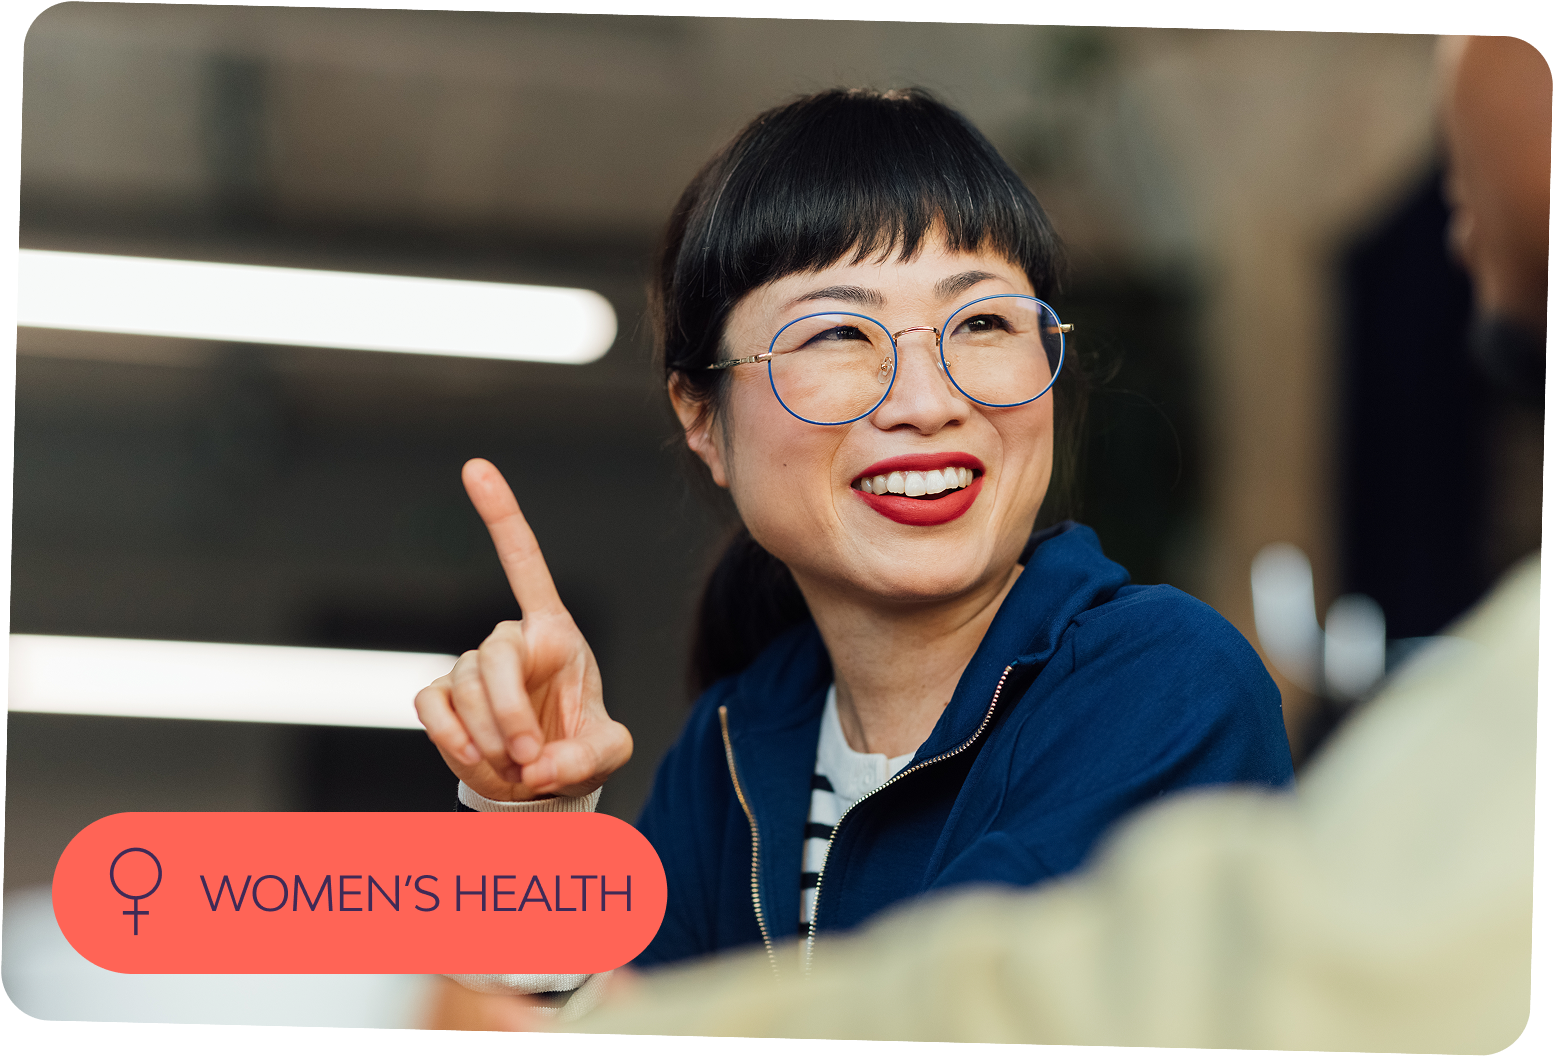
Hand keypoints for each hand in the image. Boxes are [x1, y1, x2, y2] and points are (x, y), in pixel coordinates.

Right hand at [415, 458, 631, 801]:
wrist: (539, 785)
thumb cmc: (578, 749)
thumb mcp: (608, 752)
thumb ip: (588, 756)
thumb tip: (542, 766)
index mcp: (553, 633)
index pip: (523, 564)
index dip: (500, 516)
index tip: (474, 466)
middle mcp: (509, 641)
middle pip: (492, 656)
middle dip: (509, 712)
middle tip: (532, 758)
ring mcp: (472, 669)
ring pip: (465, 687)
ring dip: (490, 734)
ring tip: (517, 765)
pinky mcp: (443, 700)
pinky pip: (432, 707)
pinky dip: (452, 738)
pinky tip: (475, 756)